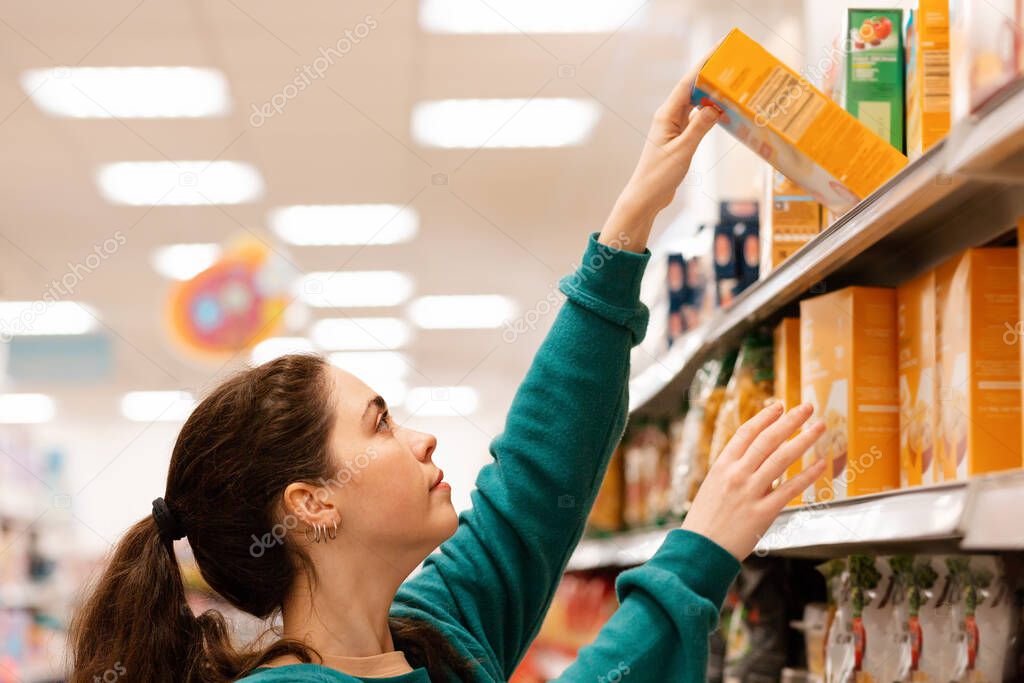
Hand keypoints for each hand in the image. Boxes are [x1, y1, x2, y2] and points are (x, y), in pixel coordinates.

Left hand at [599, 63, 721, 251]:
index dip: (703, 64)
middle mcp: (669, 116)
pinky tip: (724, 110)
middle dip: (711, 75)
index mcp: (666, 115)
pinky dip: (710, 113)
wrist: (646, 196)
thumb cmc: (659, 176)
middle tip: (732, 64)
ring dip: (712, 95)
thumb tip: (715, 106)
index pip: (687, 83)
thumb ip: (699, 127)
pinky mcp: (679, 137)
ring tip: (732, 84)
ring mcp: (674, 126)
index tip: (719, 49)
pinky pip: (697, 119)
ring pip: (696, 104)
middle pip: (692, 89)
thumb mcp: (683, 151)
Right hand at [681, 402, 826, 560]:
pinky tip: (820, 464)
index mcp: (722, 466)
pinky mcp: (763, 513)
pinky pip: (790, 490)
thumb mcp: (714, 486)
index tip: (779, 406)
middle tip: (807, 407)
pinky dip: (808, 476)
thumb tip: (762, 459)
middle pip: (768, 440)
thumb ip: (736, 471)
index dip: (765, 417)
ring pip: (782, 459)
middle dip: (790, 421)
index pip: (746, 433)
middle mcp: (736, 475)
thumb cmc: (706, 519)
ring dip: (803, 440)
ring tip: (819, 428)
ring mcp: (750, 493)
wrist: (700, 549)